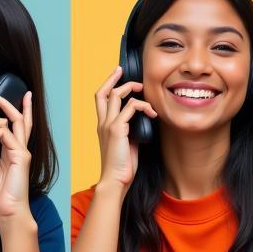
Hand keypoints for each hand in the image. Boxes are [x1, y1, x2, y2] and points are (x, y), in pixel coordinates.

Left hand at [0, 92, 33, 222]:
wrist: (6, 211)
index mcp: (14, 151)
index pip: (17, 126)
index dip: (15, 111)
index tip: (4, 99)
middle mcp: (20, 149)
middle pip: (20, 119)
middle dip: (10, 104)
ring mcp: (22, 151)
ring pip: (12, 123)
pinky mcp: (20, 156)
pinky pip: (3, 135)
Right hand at [95, 67, 156, 193]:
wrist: (115, 181)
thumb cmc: (123, 166)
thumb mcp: (127, 143)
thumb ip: (131, 130)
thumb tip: (143, 121)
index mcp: (103, 126)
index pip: (100, 100)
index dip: (108, 85)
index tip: (117, 76)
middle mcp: (102, 123)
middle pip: (101, 92)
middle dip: (112, 78)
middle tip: (122, 70)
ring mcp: (108, 125)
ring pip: (115, 95)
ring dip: (131, 88)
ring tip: (144, 91)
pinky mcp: (117, 129)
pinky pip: (130, 107)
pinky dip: (143, 106)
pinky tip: (152, 113)